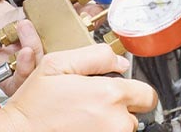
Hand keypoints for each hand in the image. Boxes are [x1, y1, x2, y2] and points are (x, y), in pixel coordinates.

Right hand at [0, 44, 157, 131]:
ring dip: (109, 123)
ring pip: (123, 129)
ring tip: (83, 117)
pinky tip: (80, 127)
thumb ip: (96, 56)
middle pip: (135, 113)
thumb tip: (119, 62)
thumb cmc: (33, 106)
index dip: (133, 89)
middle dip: (120, 107)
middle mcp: (116, 122)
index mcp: (110, 96)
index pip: (147, 94)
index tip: (120, 90)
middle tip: (95, 104)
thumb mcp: (58, 64)